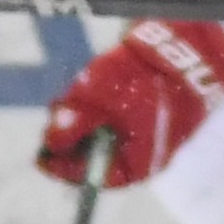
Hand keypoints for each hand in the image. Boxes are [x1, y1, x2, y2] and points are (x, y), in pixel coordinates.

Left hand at [36, 20, 223, 187]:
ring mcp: (148, 130)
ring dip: (82, 119)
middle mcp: (145, 152)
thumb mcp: (97, 100)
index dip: (65, 168)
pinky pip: (115, 115)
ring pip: (103, 133)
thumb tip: (48, 143)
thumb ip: (71, 124)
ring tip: (67, 100)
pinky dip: (97, 106)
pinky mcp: (148, 108)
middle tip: (52, 120)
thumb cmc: (142, 79)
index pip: (96, 176)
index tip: (40, 157)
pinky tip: (85, 89)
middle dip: (71, 138)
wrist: (183, 47)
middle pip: (97, 155)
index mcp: (139, 163)